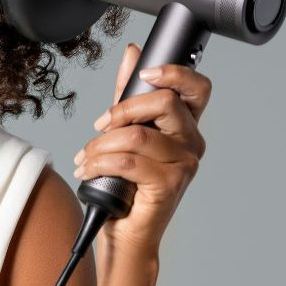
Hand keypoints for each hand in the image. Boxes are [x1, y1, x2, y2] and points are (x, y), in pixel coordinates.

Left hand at [71, 43, 211, 256]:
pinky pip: (128, 161)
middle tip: (100, 125)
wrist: (125, 233)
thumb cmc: (126, 184)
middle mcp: (191, 143)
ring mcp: (184, 165)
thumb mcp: (124, 132)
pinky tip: (88, 170)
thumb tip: (132, 52)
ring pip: (137, 135)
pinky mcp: (170, 184)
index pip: (198, 88)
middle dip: (122, 110)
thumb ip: (128, 94)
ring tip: (87, 157)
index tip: (145, 72)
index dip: (175, 73)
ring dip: (101, 145)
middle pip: (165, 102)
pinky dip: (99, 163)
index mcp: (184, 126)